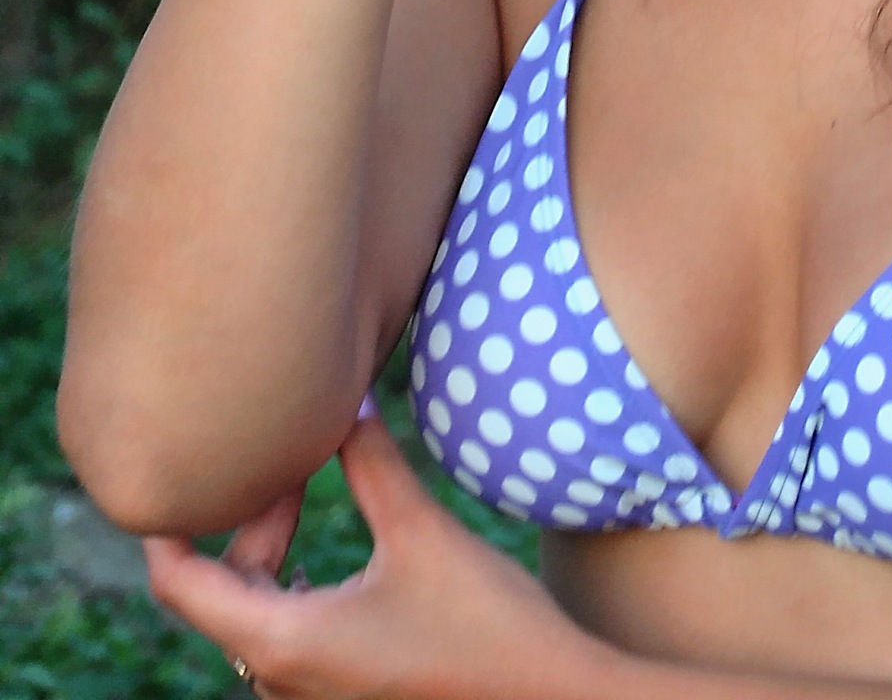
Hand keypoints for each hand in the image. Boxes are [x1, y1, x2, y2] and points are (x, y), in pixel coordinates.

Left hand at [144, 415, 609, 699]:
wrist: (548, 696)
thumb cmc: (484, 622)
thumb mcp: (421, 530)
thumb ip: (370, 460)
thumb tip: (344, 394)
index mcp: (282, 643)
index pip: (179, 583)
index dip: (171, 521)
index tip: (191, 463)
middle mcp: (279, 682)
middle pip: (219, 593)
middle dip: (250, 521)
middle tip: (298, 464)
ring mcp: (308, 697)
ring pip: (252, 616)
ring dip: (270, 555)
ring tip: (306, 496)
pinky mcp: (339, 695)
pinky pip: (283, 637)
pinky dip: (290, 587)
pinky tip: (326, 558)